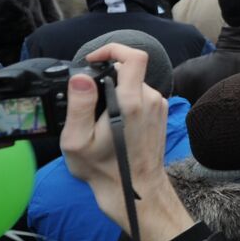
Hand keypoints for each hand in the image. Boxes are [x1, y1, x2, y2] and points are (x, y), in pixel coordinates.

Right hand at [59, 44, 193, 240]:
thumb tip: (81, 77)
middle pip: (129, 70)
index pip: (133, 56)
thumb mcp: (78, 141)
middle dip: (107, 78)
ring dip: (116, 93)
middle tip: (90, 102)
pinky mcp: (161, 114)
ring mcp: (158, 106)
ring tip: (101, 120)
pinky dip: (127, 102)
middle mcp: (150, 99)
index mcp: (131, 102)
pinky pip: (141, 96)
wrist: (135, 191)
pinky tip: (115, 124)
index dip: (111, 49)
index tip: (92, 60)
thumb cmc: (104, 170)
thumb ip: (79, 105)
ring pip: (134, 84)